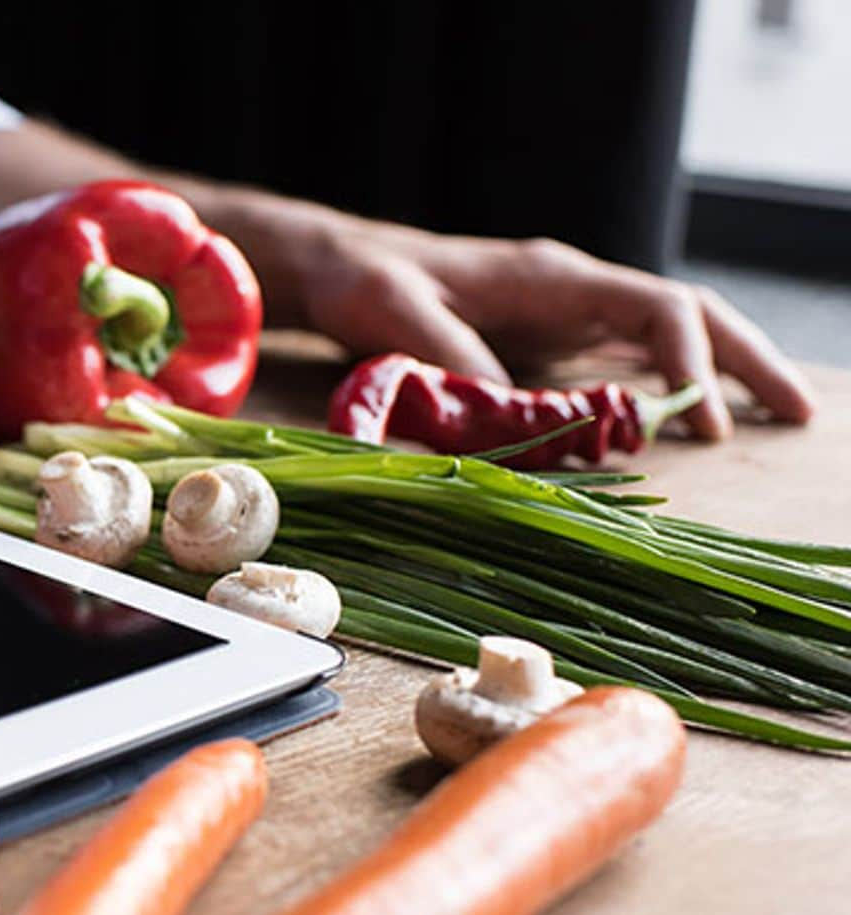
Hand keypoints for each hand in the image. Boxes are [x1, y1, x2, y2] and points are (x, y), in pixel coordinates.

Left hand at [269, 214, 814, 438]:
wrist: (339, 269)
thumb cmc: (364, 283)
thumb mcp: (399, 316)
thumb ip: (453, 358)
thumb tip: (517, 416)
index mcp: (554, 277)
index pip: (656, 308)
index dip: (687, 360)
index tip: (694, 418)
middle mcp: (575, 292)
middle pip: (687, 316)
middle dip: (745, 360)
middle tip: (796, 413)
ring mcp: (566, 317)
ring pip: (668, 337)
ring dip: (721, 374)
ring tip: (773, 418)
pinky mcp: (549, 344)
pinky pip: (626, 362)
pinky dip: (668, 389)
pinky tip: (688, 424)